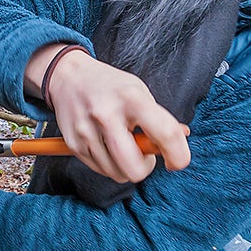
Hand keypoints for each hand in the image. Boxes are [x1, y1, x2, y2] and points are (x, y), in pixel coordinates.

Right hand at [26, 44, 190, 182]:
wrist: (69, 77)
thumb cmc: (110, 85)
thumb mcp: (139, 92)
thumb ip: (159, 118)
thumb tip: (180, 139)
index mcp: (132, 98)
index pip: (165, 134)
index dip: (178, 155)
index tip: (177, 161)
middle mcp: (107, 115)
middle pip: (134, 168)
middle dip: (144, 168)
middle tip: (143, 154)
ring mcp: (87, 131)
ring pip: (117, 173)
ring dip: (125, 166)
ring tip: (122, 144)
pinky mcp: (74, 143)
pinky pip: (100, 170)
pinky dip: (109, 163)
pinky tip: (107, 144)